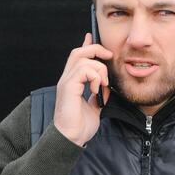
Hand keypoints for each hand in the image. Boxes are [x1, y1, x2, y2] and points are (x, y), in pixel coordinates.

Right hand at [52, 32, 112, 146]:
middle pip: (78, 52)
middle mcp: (67, 79)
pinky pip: (83, 70)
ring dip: (99, 70)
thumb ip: (98, 95)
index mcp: (73, 82)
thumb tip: (105, 88)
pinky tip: (97, 90)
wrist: (72, 138)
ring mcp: (66, 82)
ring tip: (103, 86)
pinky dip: (94, 77)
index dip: (86, 45)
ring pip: (83, 59)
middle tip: (109, 56)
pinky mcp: (68, 87)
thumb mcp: (94, 107)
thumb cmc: (80, 126)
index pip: (78, 57)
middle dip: (95, 49)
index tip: (92, 36)